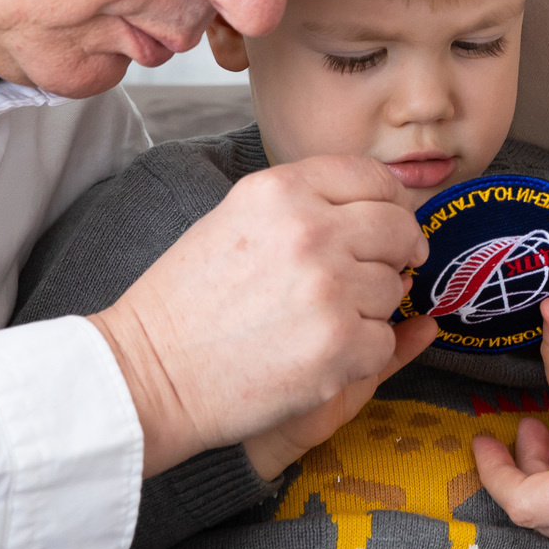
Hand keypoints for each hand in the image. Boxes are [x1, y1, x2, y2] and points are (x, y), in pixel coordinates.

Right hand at [93, 156, 426, 474]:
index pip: (373, 177)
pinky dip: (360, 354)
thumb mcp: (237, 218)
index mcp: (282, 190)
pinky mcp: (339, 345)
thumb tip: (384, 208)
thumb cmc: (189, 301)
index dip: (391, 203)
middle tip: (372, 276)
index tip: (389, 226)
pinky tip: (316, 355)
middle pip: (398, 229)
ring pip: (393, 289)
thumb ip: (307, 204)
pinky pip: (383, 340)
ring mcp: (329, 289)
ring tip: (317, 321)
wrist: (150, 371)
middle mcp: (311, 231)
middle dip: (396, 253)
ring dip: (368, 309)